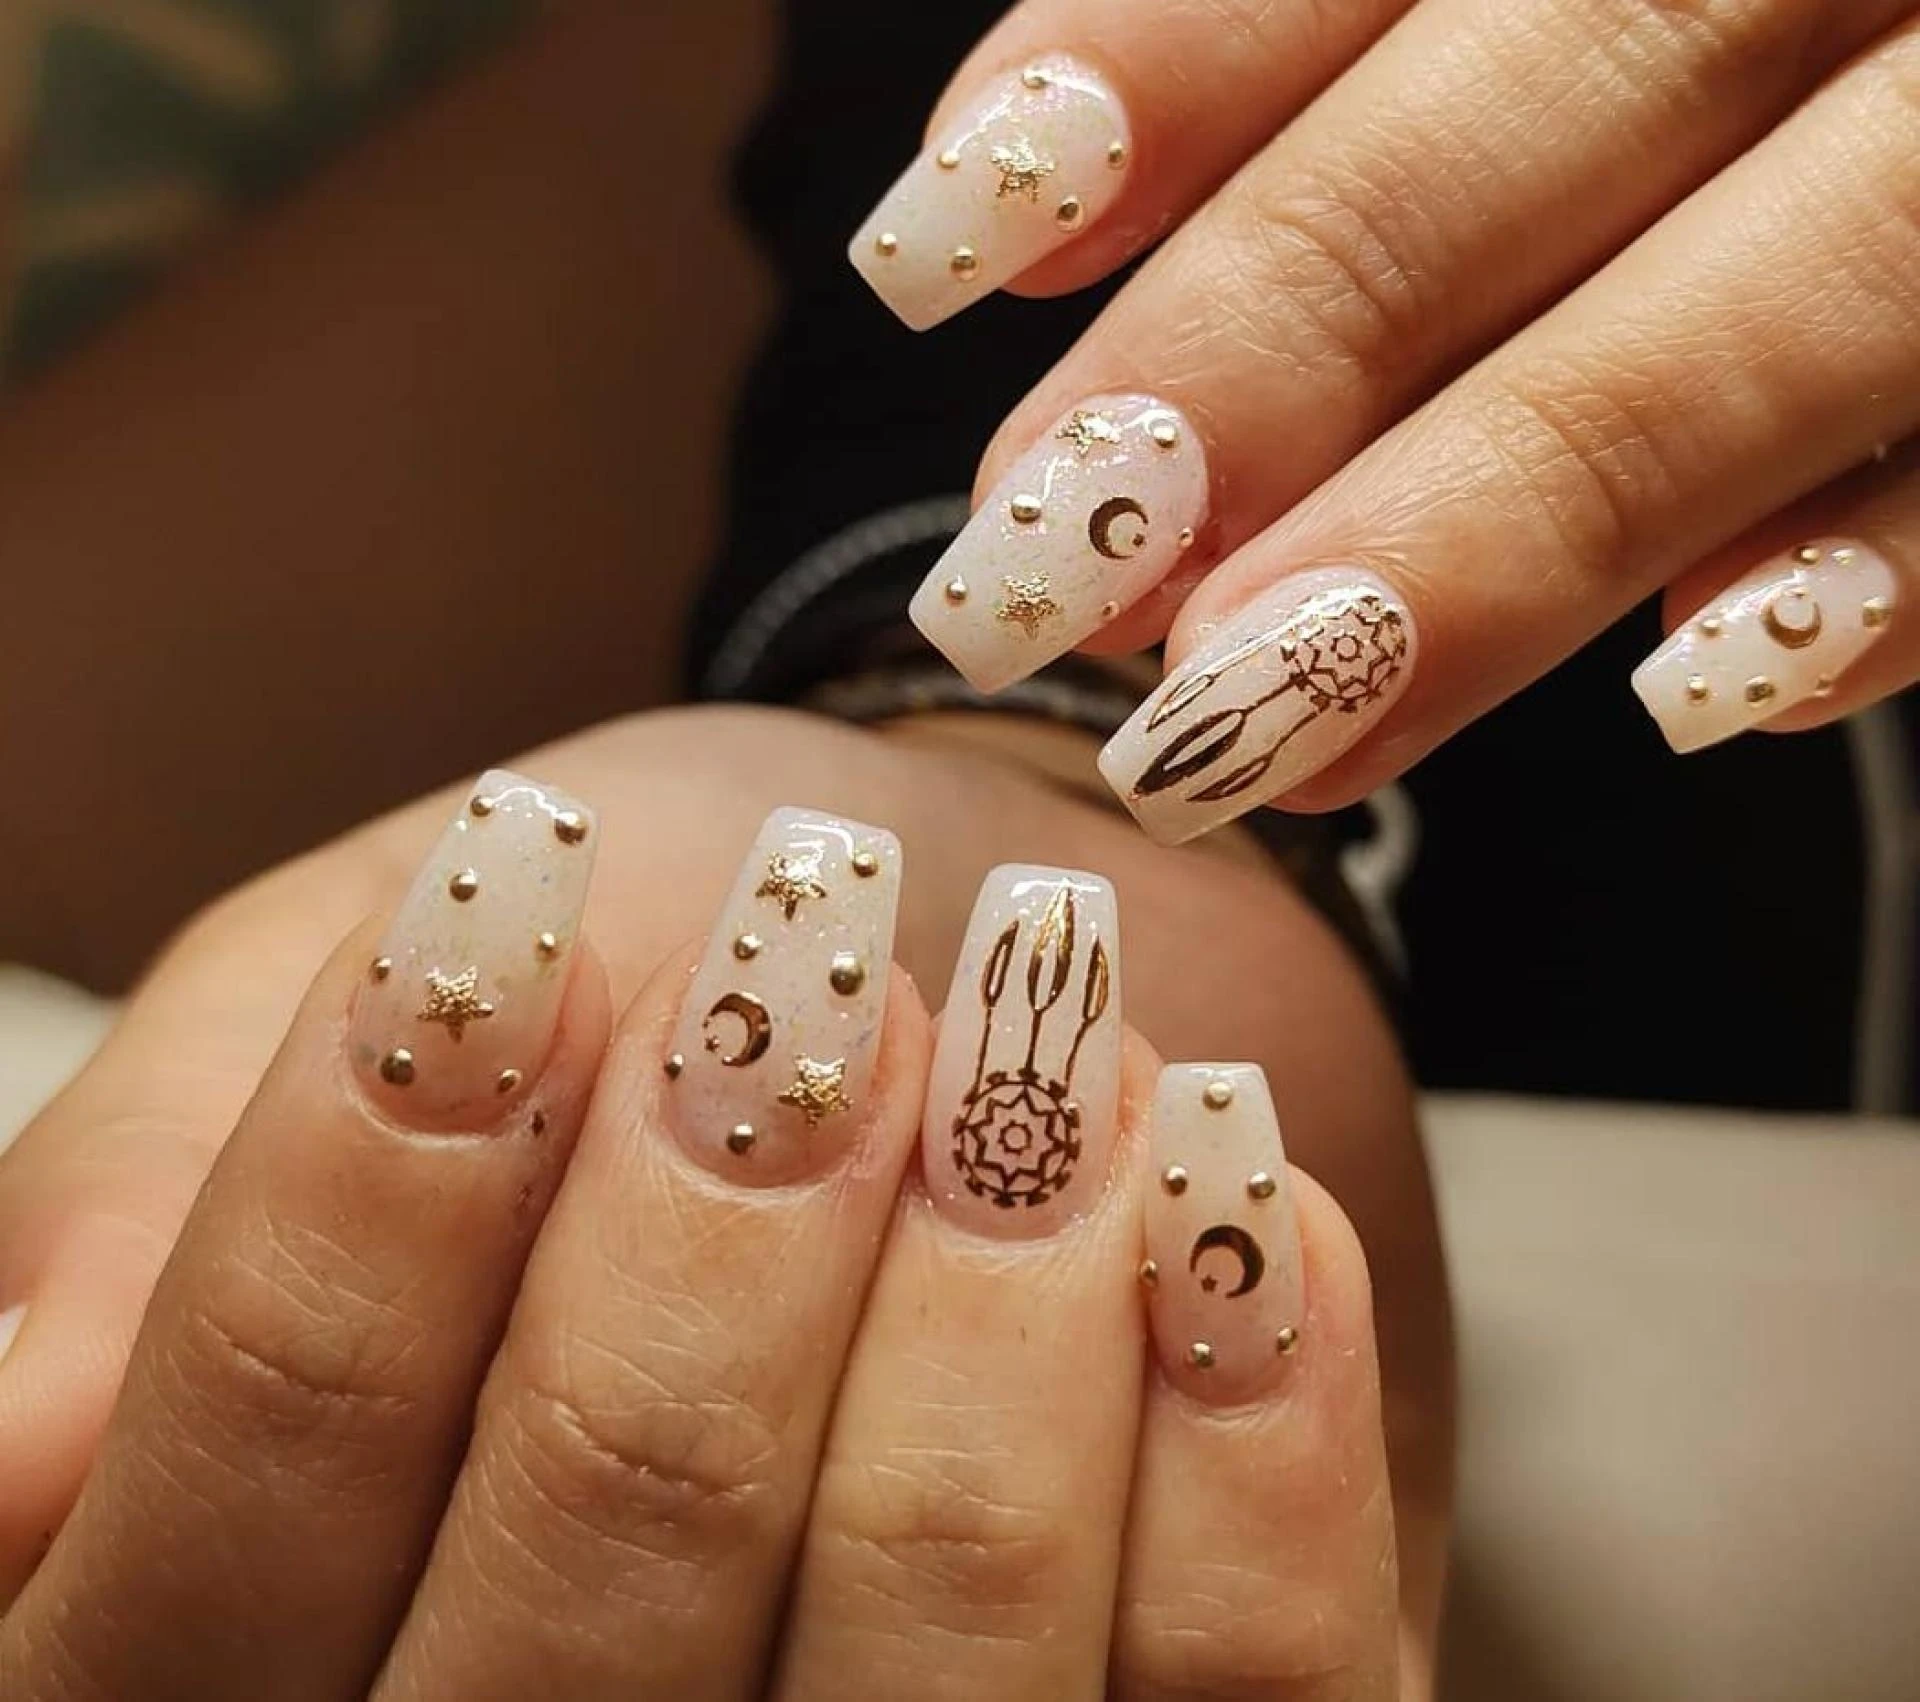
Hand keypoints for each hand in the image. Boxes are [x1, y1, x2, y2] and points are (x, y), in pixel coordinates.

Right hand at [0, 710, 1442, 1698]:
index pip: (210, 1568)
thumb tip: (18, 1446)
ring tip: (1043, 1043)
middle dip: (708, 1259)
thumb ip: (145, 1215)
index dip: (346, 1245)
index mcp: (251, 1675)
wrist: (917, 965)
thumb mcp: (302, 1024)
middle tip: (808, 977)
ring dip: (992, 1312)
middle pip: (585, 1627)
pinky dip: (1254, 1440)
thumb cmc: (606, 973)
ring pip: (927, 1670)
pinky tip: (1236, 1204)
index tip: (494, 944)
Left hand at [851, 0, 1919, 840]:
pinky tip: (1707, 694)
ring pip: (1794, 296)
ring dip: (1506, 519)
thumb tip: (1010, 214)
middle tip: (1039, 568)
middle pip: (1561, 98)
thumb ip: (1320, 51)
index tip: (945, 242)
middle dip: (1280, 339)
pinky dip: (1904, 569)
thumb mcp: (1527, 5)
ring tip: (1247, 711)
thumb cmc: (1721, 41)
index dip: (1162, 69)